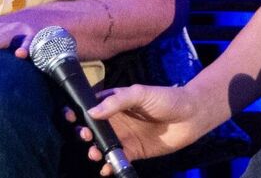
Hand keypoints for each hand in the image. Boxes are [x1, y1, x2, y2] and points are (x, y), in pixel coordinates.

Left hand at [0, 8, 57, 59]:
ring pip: (9, 33)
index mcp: (2, 28)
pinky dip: (29, 46)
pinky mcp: (47, 34)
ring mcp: (29, 28)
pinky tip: (22, 55)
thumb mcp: (16, 38)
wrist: (75, 19)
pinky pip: (37, 41)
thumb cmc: (39, 35)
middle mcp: (12, 25)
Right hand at [70, 83, 206, 168]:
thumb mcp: (140, 93)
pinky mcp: (133, 152)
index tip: (69, 116)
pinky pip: (116, 160)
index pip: (90, 106)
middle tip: (84, 135)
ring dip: (93, 150)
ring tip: (94, 153)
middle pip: (92, 128)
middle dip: (83, 133)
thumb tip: (92, 112)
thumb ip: (117, 101)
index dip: (77, 111)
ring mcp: (123, 136)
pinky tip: (106, 168)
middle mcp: (115, 120)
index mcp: (114, 102)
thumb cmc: (166, 98)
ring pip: (101, 146)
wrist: (191, 116)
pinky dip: (108, 165)